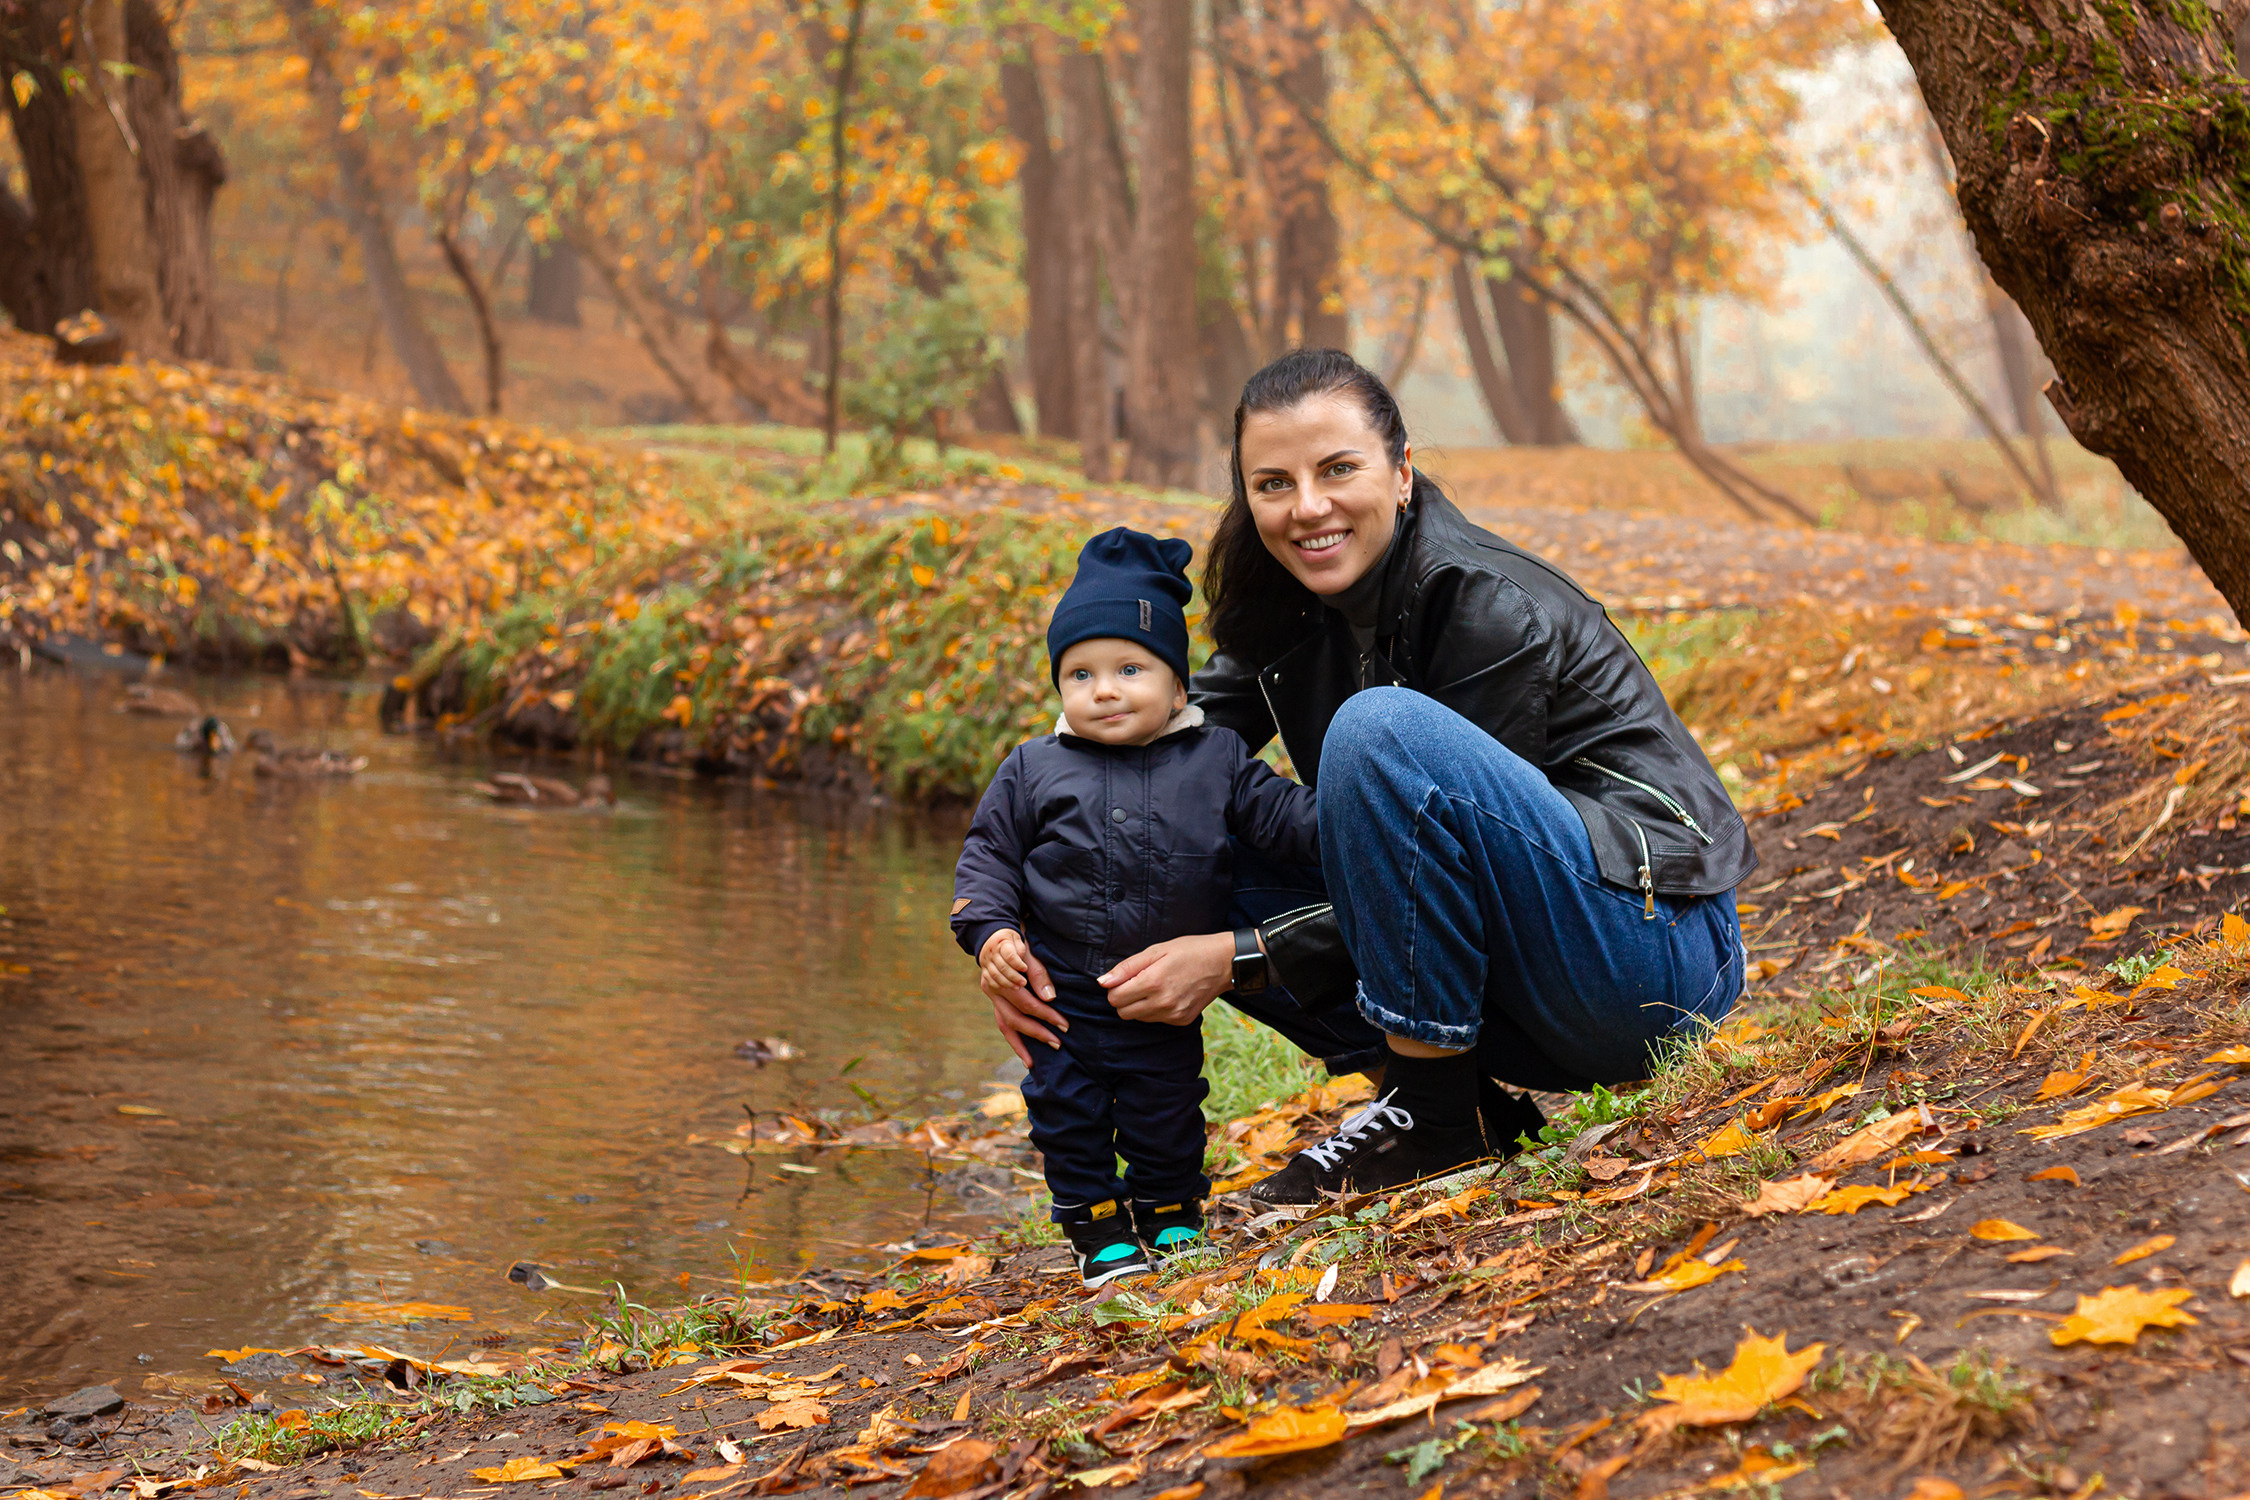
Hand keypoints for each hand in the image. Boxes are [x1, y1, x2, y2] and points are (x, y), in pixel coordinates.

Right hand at [979, 928, 1066, 1065]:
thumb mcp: (1028, 951)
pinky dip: (1013, 1038)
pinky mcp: (994, 1000)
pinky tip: (1024, 1053)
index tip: (1064, 1025)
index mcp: (1002, 979)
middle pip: (1015, 1018)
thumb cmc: (1016, 942)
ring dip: (1021, 1044)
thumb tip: (1050, 998)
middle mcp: (993, 990)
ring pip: (1005, 1025)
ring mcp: (992, 996)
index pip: (1027, 1003)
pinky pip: (1003, 1023)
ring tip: (1033, 1062)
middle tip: (1057, 1042)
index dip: (1046, 1015)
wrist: (994, 934)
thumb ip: (1038, 974)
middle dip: (1037, 1032)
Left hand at [1099, 931, 1234, 1025]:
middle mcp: (1162, 1003)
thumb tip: (1103, 982)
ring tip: (1156, 986)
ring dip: (1139, 1005)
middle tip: (1138, 982)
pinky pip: (1156, 1020)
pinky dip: (1156, 1009)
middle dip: (1124, 998)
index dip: (1115, 987)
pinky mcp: (1181, 1021)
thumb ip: (1127, 967)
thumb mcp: (1156, 950)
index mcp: (1153, 982)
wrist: (1223, 962)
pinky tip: (1168, 994)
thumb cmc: (1189, 950)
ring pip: (1139, 1018)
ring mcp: (1173, 1015)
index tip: (1125, 977)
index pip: (1115, 998)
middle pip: (1123, 1012)